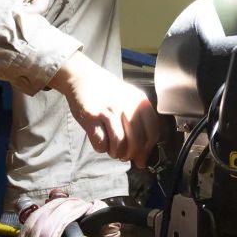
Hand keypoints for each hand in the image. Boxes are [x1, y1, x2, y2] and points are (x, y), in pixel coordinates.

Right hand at [48, 51, 159, 168]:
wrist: (83, 77)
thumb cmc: (108, 91)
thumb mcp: (129, 97)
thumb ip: (139, 120)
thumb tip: (143, 151)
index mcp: (139, 101)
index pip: (152, 132)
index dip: (147, 150)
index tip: (142, 158)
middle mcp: (126, 106)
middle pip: (136, 142)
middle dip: (130, 155)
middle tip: (125, 157)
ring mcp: (108, 112)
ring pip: (119, 145)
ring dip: (116, 153)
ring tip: (113, 150)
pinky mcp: (91, 118)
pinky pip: (101, 143)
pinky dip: (102, 148)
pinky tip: (101, 142)